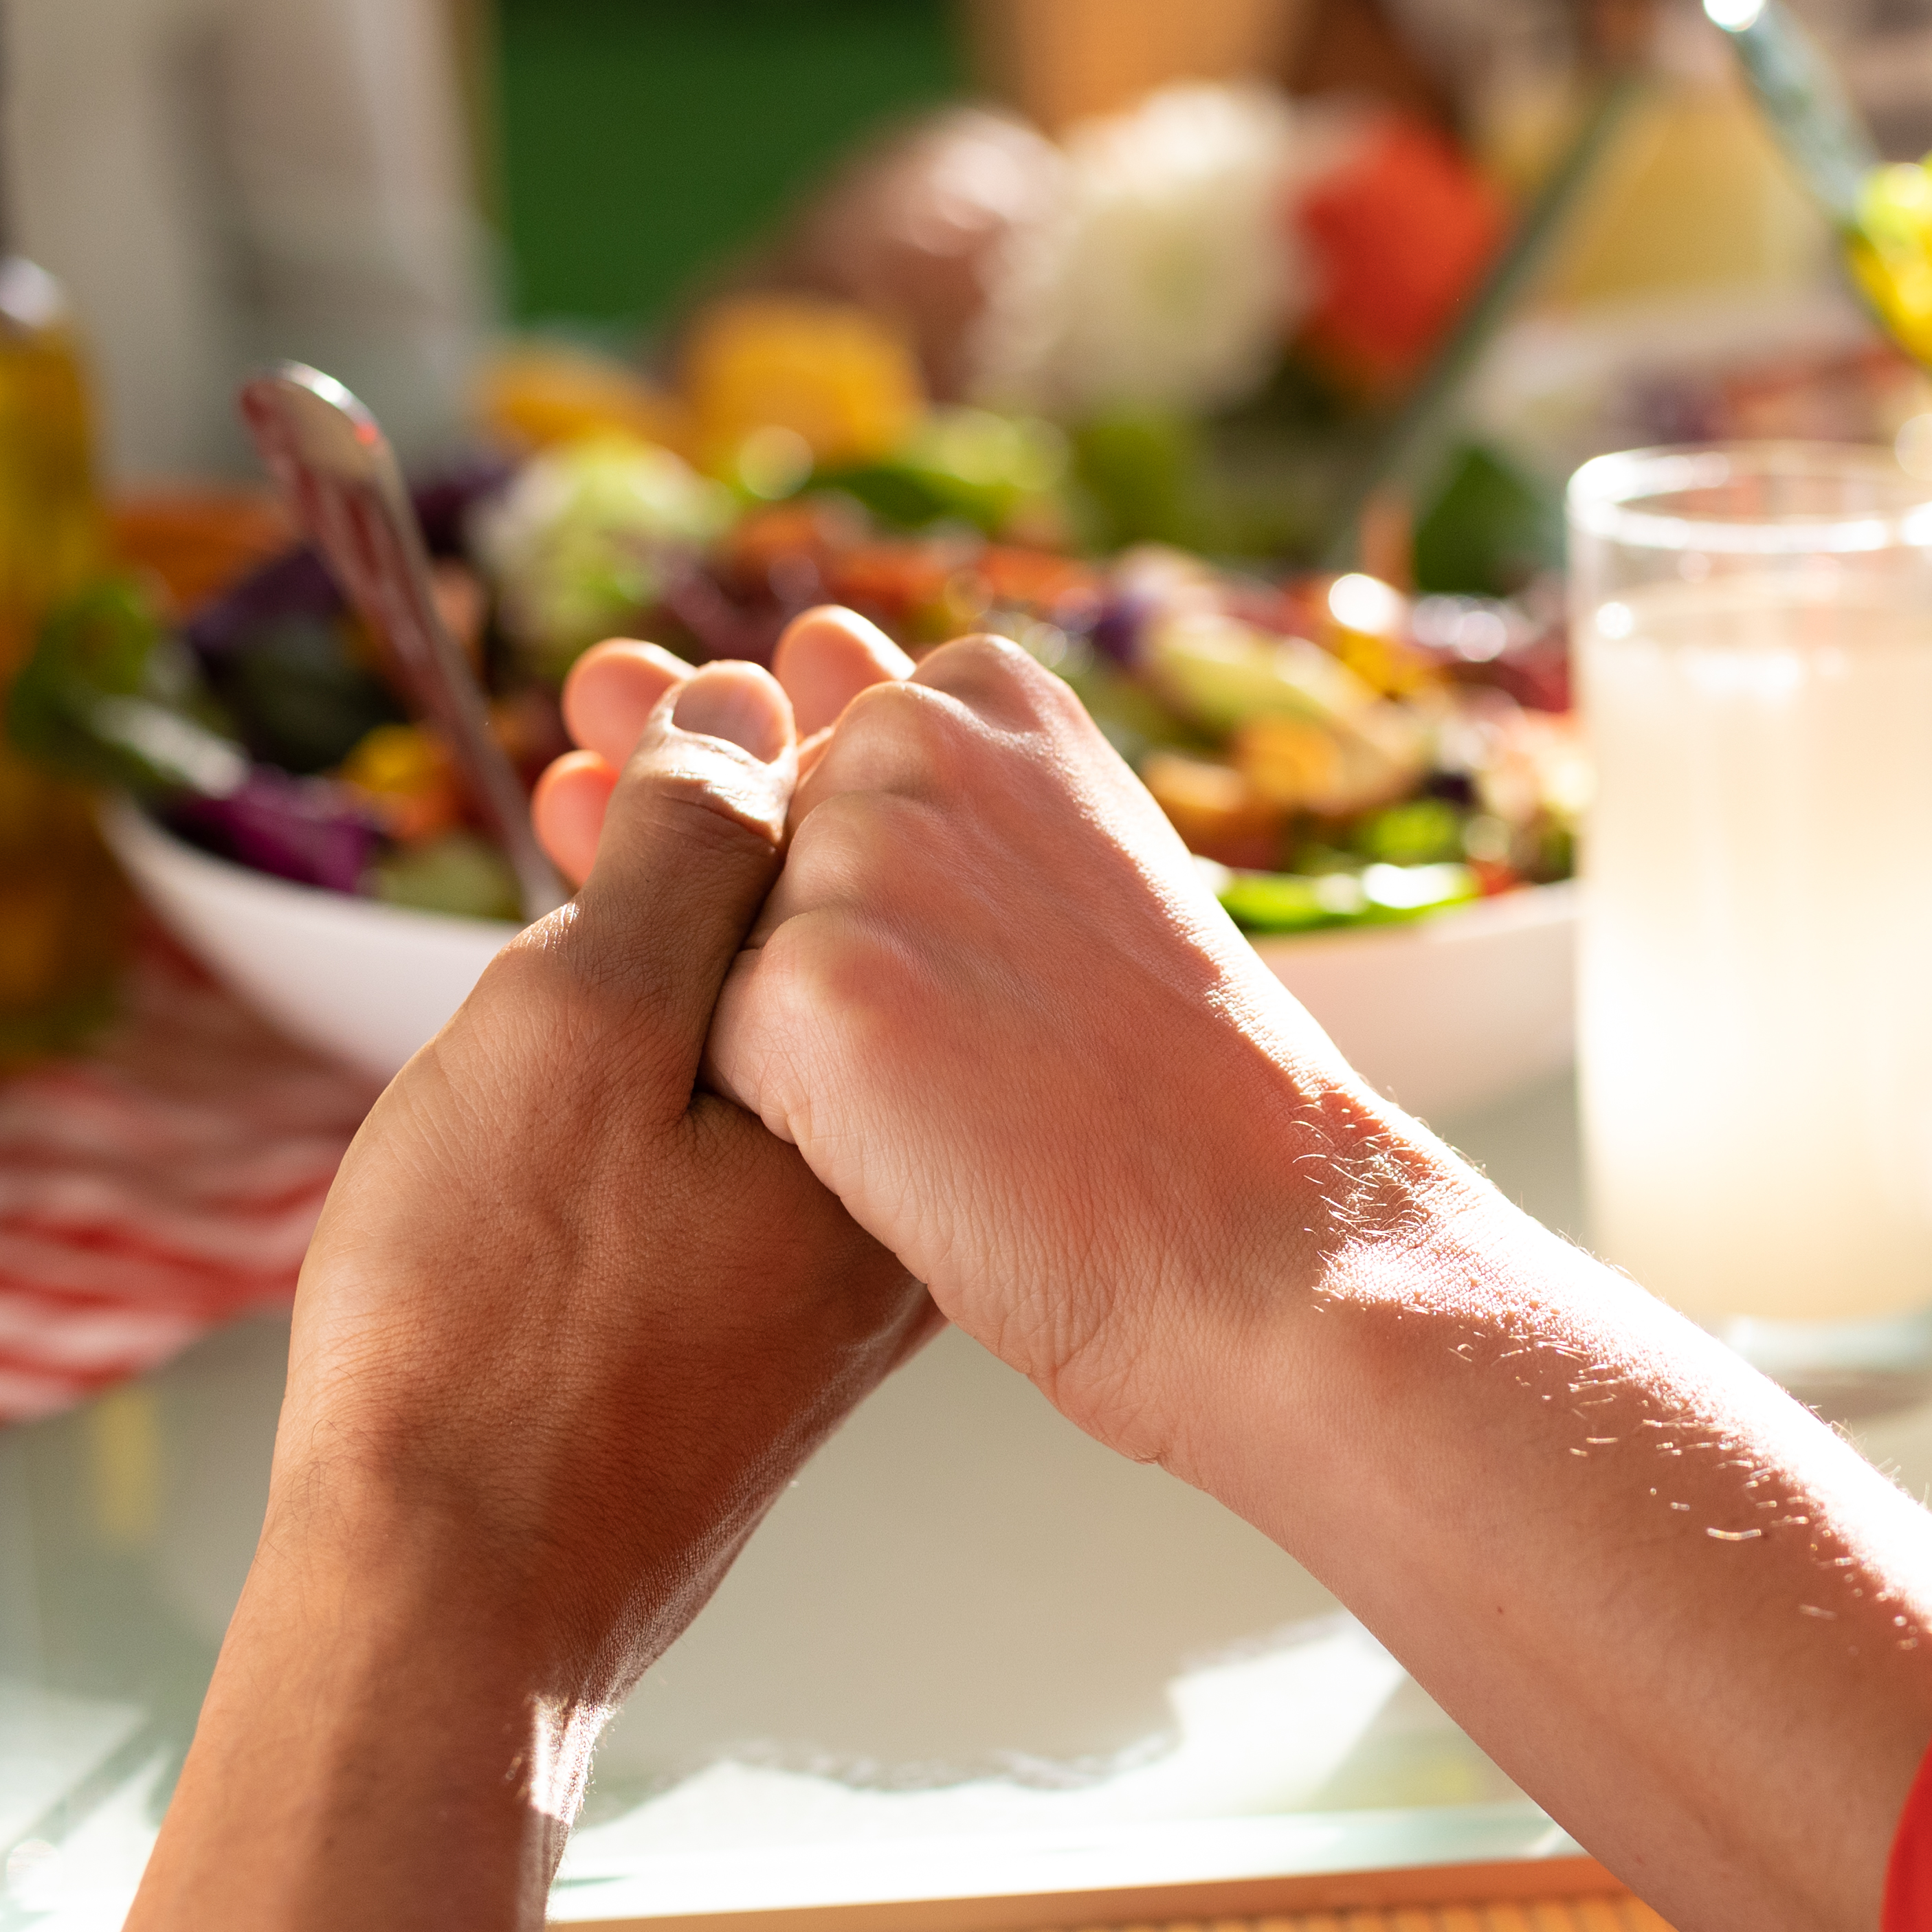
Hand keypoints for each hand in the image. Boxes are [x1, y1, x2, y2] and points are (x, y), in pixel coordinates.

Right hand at [0, 676, 929, 1931]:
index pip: (862, 859)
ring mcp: (818, 1265)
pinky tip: (573, 991)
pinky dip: (654, 1037)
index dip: (749, 727)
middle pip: (819, 935)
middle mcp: (889, 1187)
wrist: (450, 1603)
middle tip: (584, 710)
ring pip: (762, 1029)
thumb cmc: (499, 1326)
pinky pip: (721, 1128)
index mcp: (893, 1104)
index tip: (630, 666)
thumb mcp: (583, 1029)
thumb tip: (746, 726)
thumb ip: (683, 857)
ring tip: (566, 810)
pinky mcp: (740, 1324)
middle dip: (705, 803)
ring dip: (667, 911)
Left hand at [546, 614, 1433, 1475]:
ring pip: (708, 953)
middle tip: (986, 1054)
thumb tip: (671, 693)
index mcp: (982, 689)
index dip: (879, 915)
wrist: (1260, 1243)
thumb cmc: (1153, 1086)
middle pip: (743, 860)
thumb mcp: (1054, 872)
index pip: (809, 774)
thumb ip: (913, 790)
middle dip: (818, 973)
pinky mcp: (805, 985)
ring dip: (796, 1049)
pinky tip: (909, 1149)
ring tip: (959, 1098)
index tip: (996, 981)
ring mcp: (854, 853)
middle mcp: (912, 731)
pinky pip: (705, 1049)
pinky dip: (785, 1124)